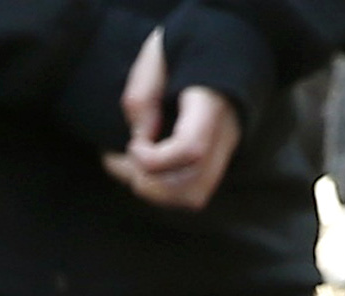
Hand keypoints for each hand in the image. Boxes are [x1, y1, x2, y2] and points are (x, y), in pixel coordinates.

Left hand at [105, 30, 242, 210]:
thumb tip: (140, 137)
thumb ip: (143, 92)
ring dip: (152, 191)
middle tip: (120, 159)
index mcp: (210, 105)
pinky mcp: (215, 163)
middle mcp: (224, 137)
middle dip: (149, 184)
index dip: (155, 159)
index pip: (191, 148)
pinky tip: (138, 169)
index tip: (133, 145)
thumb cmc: (186, 49)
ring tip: (124, 166)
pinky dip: (160, 191)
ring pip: (193, 197)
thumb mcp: (157, 56)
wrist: (223, 53)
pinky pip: (191, 194)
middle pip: (193, 187)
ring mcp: (224, 153)